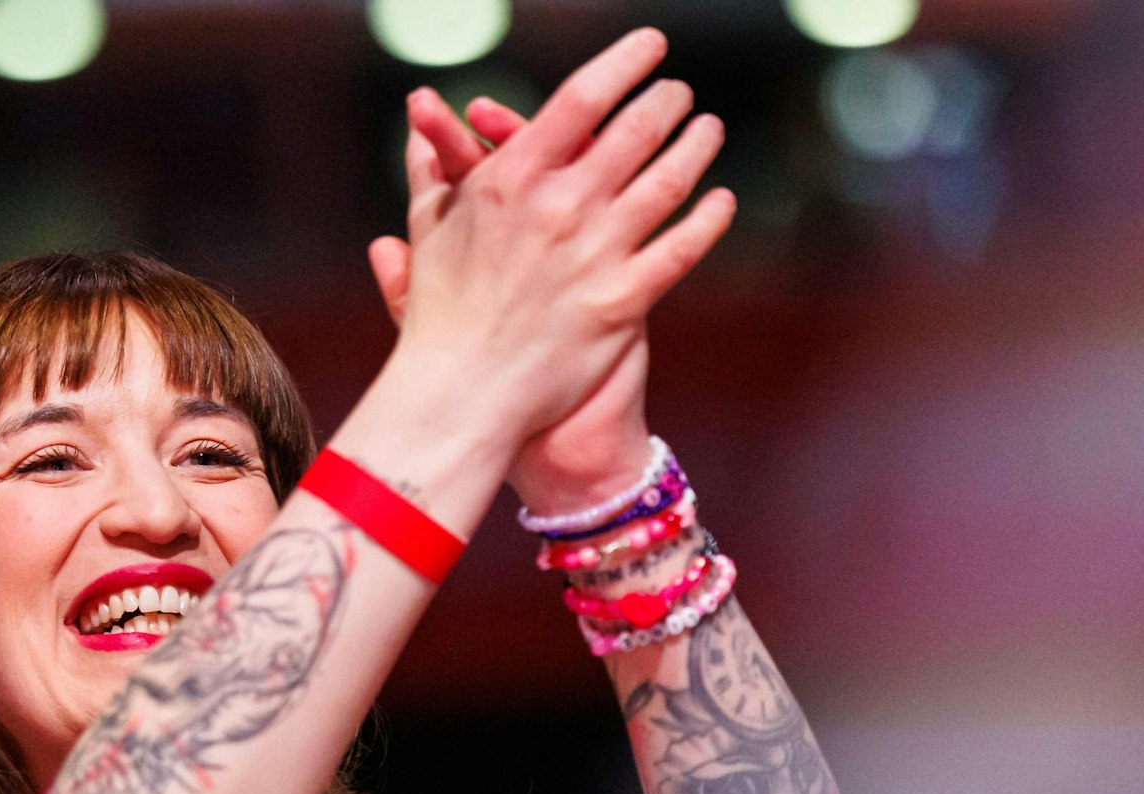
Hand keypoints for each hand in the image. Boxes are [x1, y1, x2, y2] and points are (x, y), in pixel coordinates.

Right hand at [372, 29, 734, 467]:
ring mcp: (595, 254)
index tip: (649, 48)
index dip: (623, 65)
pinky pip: (681, 248)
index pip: (581, 100)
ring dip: (695, 147)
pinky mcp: (623, 301)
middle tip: (679, 91)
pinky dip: (709, 219)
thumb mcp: (430, 228)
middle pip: (633, 132)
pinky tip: (723, 200)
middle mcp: (559, 208)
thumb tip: (420, 121)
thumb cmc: (440, 312)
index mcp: (511, 179)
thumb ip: (433, 168)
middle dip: (665, 102)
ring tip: (708, 127)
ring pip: (667, 182)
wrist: (462, 394)